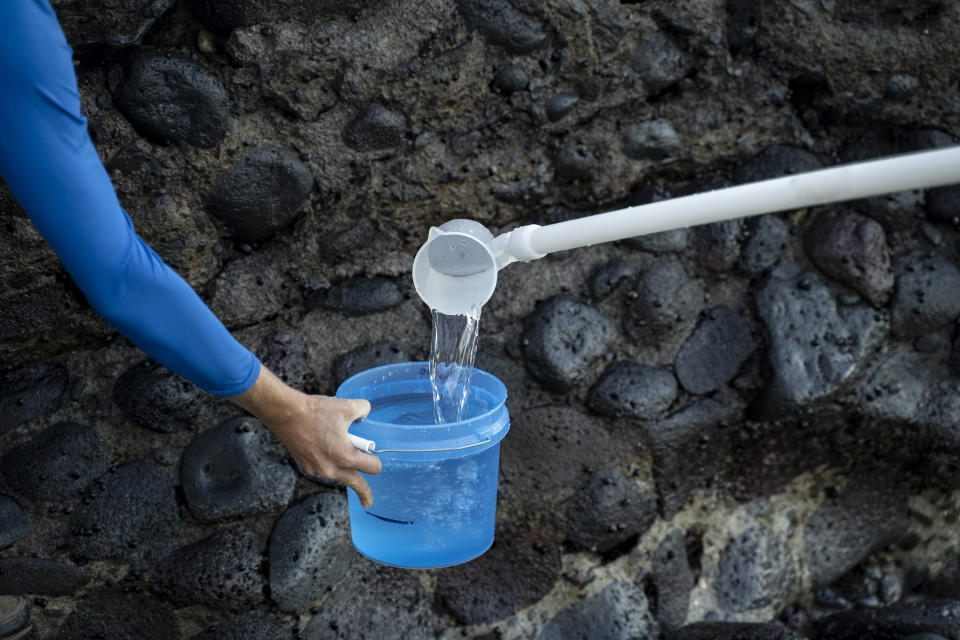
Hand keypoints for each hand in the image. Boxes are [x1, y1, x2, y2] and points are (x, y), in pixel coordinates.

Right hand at [228, 365, 382, 506]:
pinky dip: (328, 460)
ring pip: (337, 473)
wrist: (285, 414)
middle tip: (368, 502)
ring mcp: (316, 469)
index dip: (377, 463)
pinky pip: (323, 467)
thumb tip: (365, 412)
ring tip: (341, 448)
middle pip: (354, 482)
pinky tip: (325, 445)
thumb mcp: (346, 406)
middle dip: (363, 492)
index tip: (376, 462)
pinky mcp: (305, 465)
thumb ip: (363, 409)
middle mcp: (331, 469)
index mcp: (345, 457)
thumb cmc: (315, 412)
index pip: (371, 468)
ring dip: (343, 466)